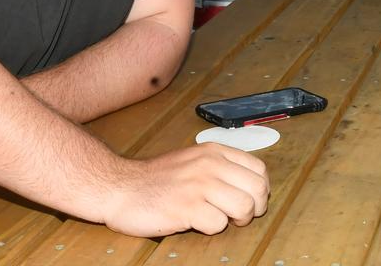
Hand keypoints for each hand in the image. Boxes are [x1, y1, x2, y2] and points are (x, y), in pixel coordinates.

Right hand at [101, 143, 268, 236]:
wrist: (120, 186)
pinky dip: (211, 228)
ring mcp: (199, 185)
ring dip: (236, 220)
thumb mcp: (193, 160)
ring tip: (220, 219)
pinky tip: (196, 221)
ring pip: (244, 207)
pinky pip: (218, 224)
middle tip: (239, 216)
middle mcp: (210, 165)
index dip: (260, 190)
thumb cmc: (157, 179)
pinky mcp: (187, 207)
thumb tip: (251, 185)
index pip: (259, 170)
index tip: (249, 200)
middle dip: (254, 208)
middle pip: (258, 190)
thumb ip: (220, 166)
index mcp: (214, 152)